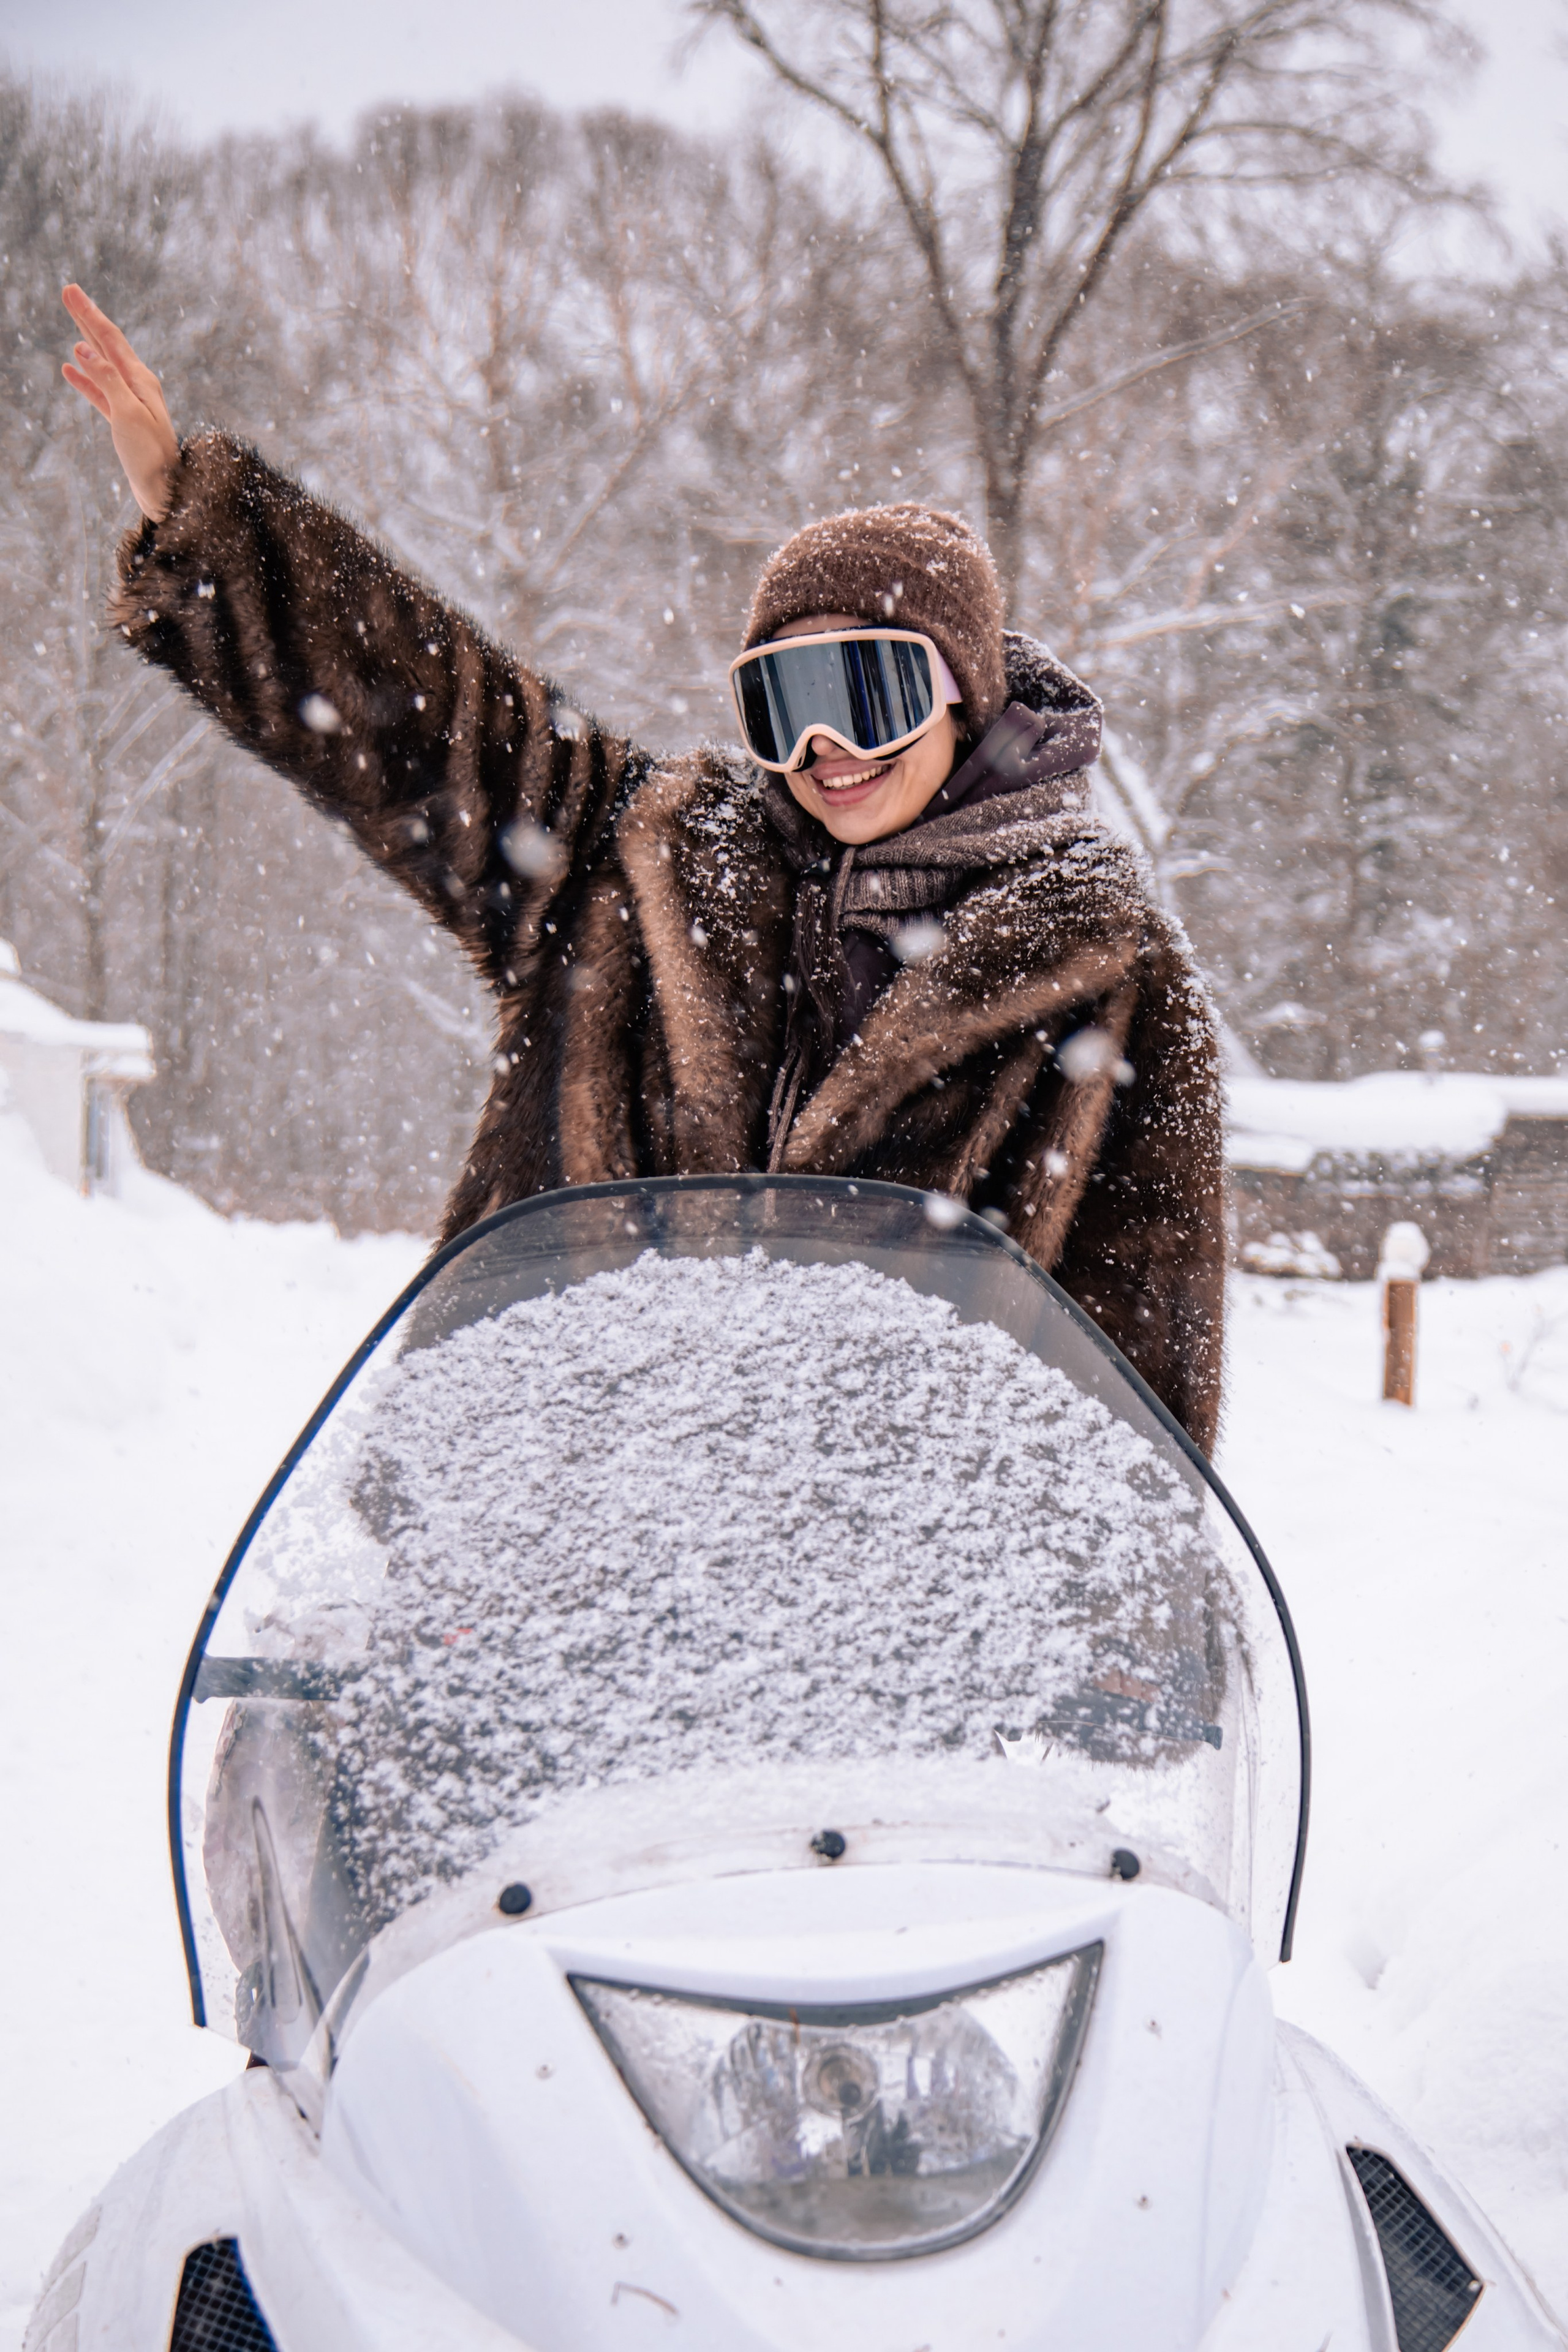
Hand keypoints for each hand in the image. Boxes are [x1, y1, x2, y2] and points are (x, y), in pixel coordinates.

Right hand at [61, 285, 179, 521]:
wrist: (165, 492)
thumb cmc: (150, 456)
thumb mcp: (127, 414)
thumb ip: (107, 380)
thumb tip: (83, 350)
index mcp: (142, 380)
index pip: (111, 338)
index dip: (89, 313)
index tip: (71, 290)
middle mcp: (139, 386)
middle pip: (107, 344)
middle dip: (87, 318)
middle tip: (68, 292)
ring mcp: (131, 402)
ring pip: (103, 363)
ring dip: (86, 342)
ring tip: (71, 320)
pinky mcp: (124, 420)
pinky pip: (100, 391)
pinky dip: (85, 378)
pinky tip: (69, 369)